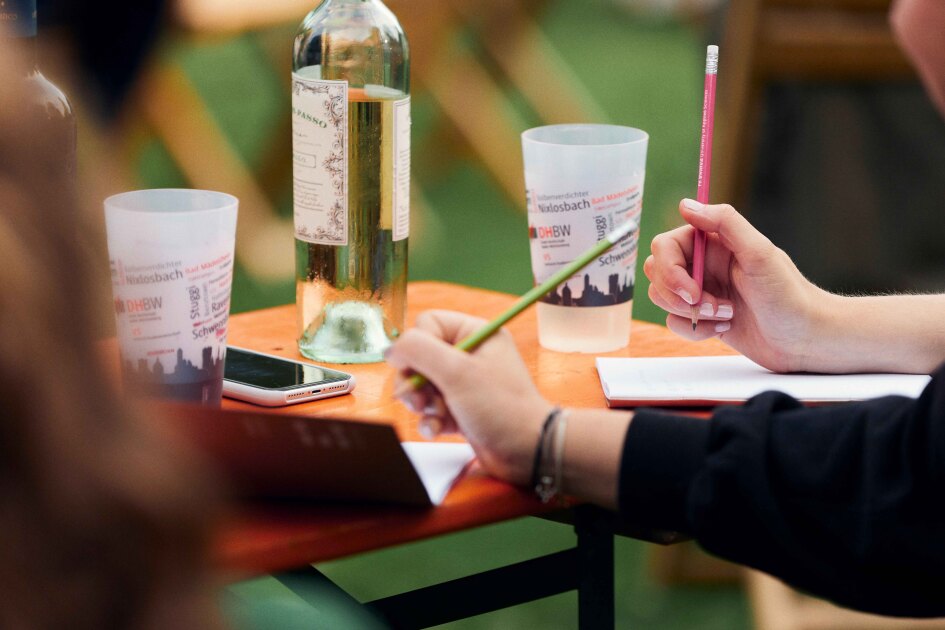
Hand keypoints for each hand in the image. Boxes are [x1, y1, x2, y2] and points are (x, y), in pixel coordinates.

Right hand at [386, 310, 552, 485]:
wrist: (528, 452)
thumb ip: (419, 351)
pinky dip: (431, 420)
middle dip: (414, 380)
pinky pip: (431, 408)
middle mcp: (469, 354)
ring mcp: (464, 383)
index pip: (427, 324)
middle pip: (418, 356)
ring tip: (436, 415)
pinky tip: (439, 430)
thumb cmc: (500, 407)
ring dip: (422, 403)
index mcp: (475, 333)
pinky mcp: (460, 409)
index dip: (416, 347)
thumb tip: (390, 349)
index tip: (414, 370)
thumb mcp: (457, 372)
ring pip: (421, 384)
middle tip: (420, 400)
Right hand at [644, 199, 826, 371]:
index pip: (666, 245)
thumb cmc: (789, 295)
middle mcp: (704, 265)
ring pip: (662, 298)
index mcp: (714, 243)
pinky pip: (675, 322)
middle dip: (676, 294)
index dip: (670, 268)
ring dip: (691, 313)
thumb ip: (725, 222)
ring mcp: (702, 292)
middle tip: (709, 305)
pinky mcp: (703, 318)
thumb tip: (686, 204)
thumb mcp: (760, 253)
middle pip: (657, 271)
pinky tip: (725, 328)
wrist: (804, 340)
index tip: (693, 289)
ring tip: (726, 316)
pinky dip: (696, 330)